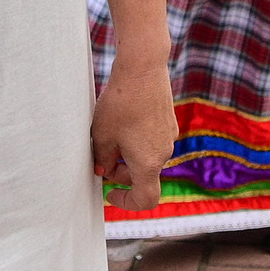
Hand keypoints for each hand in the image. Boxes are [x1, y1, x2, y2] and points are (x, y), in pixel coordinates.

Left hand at [90, 53, 175, 210]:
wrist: (143, 67)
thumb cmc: (121, 102)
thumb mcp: (102, 135)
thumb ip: (102, 159)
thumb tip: (104, 170)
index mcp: (148, 163)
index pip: (145, 199)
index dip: (126, 202)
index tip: (109, 192)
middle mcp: (163, 152)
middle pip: (143, 177)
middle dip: (121, 173)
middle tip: (101, 157)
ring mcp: (169, 136)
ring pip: (147, 157)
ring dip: (128, 154)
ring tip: (110, 132)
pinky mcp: (168, 121)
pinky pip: (153, 140)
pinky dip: (138, 140)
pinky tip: (123, 119)